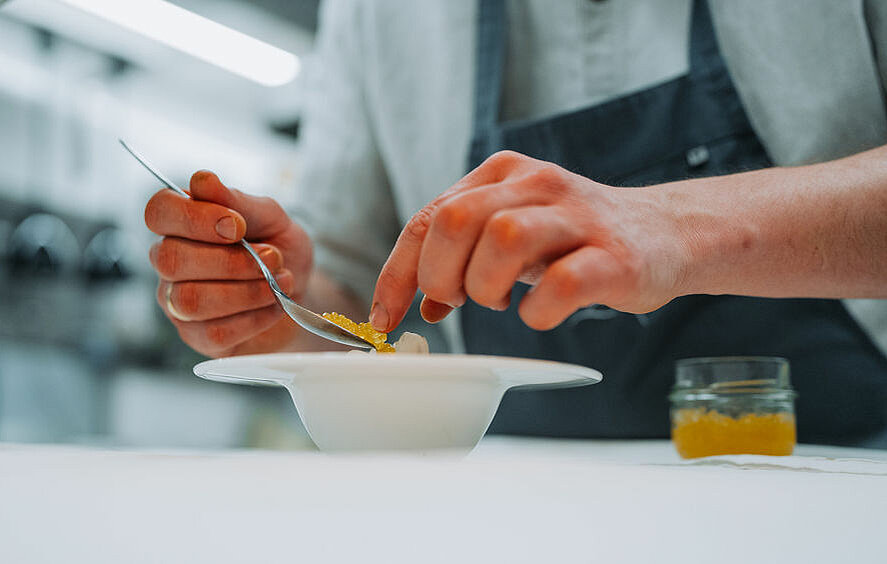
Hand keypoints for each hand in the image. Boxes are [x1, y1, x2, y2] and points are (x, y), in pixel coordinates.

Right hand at [145, 171, 312, 356]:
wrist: (300, 294)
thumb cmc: (277, 250)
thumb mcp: (270, 218)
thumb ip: (238, 201)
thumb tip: (202, 180)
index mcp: (180, 224)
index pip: (158, 212)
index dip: (194, 218)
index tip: (238, 225)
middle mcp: (168, 263)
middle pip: (170, 259)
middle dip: (231, 261)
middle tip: (271, 256)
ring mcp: (177, 304)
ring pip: (190, 300)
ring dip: (246, 291)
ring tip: (278, 281)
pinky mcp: (199, 338)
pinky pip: (216, 332)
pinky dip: (256, 317)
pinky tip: (274, 305)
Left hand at [370, 151, 689, 331]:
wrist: (666, 233)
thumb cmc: (577, 240)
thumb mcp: (515, 235)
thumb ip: (465, 257)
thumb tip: (423, 306)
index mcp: (503, 174)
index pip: (428, 217)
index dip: (398, 273)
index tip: (384, 317)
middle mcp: (537, 184)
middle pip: (456, 220)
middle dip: (440, 275)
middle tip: (458, 301)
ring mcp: (578, 217)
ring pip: (503, 239)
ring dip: (486, 288)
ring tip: (503, 301)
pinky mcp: (614, 257)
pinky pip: (561, 285)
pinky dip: (537, 312)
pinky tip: (541, 313)